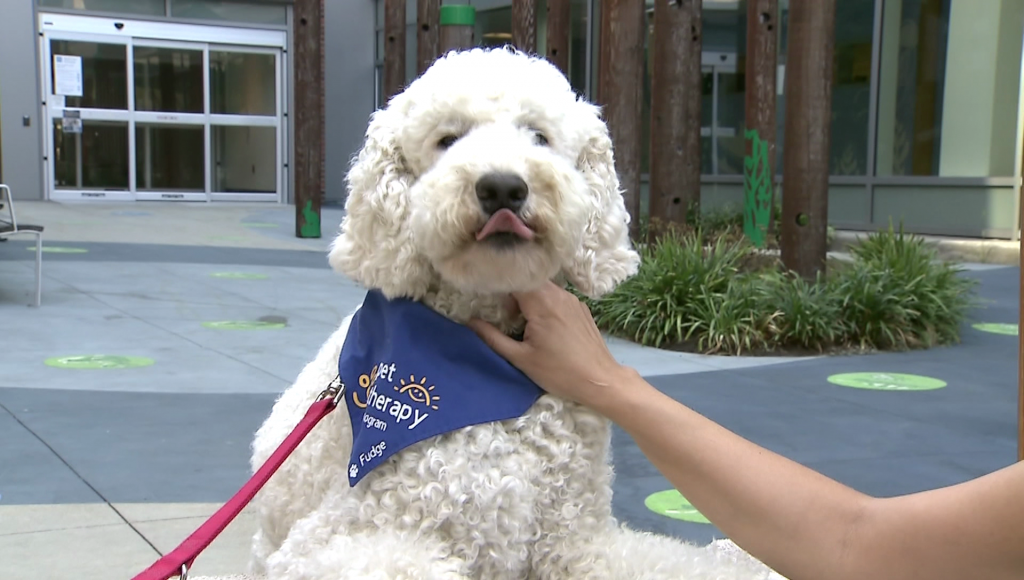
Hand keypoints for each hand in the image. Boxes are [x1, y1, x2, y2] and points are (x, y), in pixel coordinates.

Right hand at [468, 281, 632, 408]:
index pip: (514, 277)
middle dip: (513, 292)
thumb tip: (470, 323)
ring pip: (543, 288)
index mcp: (541, 302)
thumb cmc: (559, 372)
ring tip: (522, 322)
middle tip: (504, 314)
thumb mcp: (521, 358)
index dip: (498, 283)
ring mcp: (572, 299)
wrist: (600, 381)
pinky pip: (556, 296)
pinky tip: (544, 326)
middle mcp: (558, 293)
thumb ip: (493, 338)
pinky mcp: (581, 307)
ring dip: (529, 298)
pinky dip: (544, 303)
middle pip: (528, 280)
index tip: (487, 294)